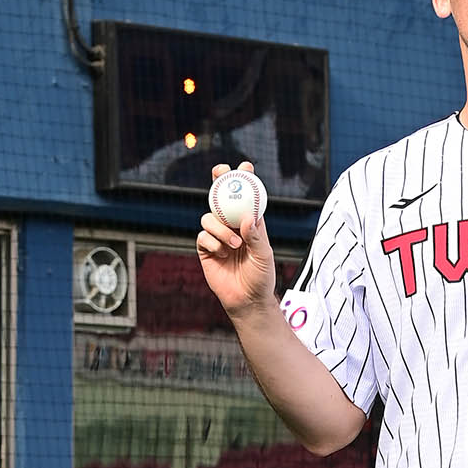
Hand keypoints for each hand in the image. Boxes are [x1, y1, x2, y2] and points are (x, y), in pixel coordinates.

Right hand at [196, 163, 276, 315]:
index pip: (247, 198)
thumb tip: (247, 217)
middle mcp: (232, 227)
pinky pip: (203, 237)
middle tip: (220, 171)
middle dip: (219, 182)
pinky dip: (213, 243)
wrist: (247, 301)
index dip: (245, 180)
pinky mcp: (206, 250)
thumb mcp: (264, 256)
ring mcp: (218, 238)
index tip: (245, 166)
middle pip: (221, 199)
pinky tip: (223, 254)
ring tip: (235, 245)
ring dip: (220, 228)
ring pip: (209, 218)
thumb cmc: (261, 278)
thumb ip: (256, 236)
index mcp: (250, 224)